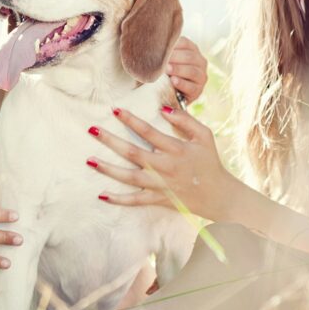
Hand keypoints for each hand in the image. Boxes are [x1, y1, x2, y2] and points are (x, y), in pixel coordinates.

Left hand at [86, 106, 231, 219]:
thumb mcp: (204, 136)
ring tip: (89, 160)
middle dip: (111, 141)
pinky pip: (135, 200)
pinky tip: (102, 194)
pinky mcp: (159, 199)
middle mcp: (165, 167)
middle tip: (92, 130)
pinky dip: (119, 199)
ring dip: (108, 169)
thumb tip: (163, 109)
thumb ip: (185, 120)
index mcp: (176, 149)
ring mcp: (160, 185)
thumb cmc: (209, 161)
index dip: (130, 120)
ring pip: (130, 177)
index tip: (114, 109)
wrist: (218, 195)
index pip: (149, 131)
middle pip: (133, 153)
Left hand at [166, 36, 207, 102]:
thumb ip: (164, 52)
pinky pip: (191, 87)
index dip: (173, 45)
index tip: (160, 46)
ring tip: (166, 69)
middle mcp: (200, 62)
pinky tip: (173, 81)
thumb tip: (152, 44)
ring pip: (192, 71)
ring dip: (178, 69)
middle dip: (175, 57)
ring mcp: (201, 76)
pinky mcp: (198, 90)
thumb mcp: (167, 60)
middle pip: (189, 56)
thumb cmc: (167, 72)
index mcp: (193, 50)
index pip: (185, 43)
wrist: (170, 94)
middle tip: (162, 59)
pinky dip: (182, 83)